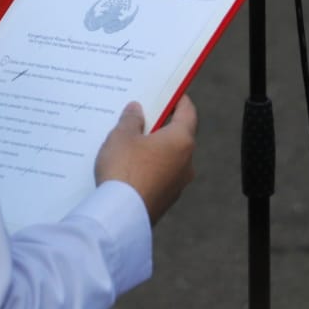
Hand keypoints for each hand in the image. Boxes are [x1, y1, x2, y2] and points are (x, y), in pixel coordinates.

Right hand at [94, 96, 196, 225]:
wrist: (121, 215)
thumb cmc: (124, 169)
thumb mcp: (122, 136)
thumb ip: (131, 119)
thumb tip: (137, 110)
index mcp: (181, 140)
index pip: (188, 112)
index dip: (179, 100)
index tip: (170, 93)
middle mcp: (186, 162)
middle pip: (178, 136)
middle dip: (161, 126)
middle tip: (141, 116)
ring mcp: (178, 184)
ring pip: (168, 158)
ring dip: (154, 149)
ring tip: (129, 143)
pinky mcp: (166, 200)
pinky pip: (160, 177)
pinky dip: (149, 169)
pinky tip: (128, 168)